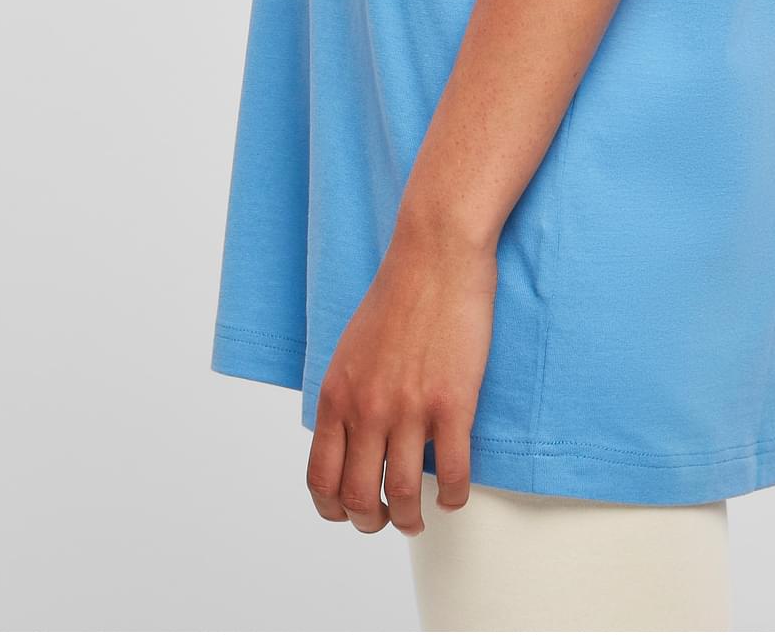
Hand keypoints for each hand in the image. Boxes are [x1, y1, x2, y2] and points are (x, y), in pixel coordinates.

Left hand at [306, 220, 498, 534]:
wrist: (436, 253)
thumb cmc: (399, 293)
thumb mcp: (351, 348)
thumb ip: (348, 395)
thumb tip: (352, 438)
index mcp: (337, 395)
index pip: (320, 478)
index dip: (333, 510)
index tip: (349, 513)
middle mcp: (367, 409)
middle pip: (358, 498)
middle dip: (371, 522)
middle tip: (387, 520)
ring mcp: (409, 408)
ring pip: (403, 495)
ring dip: (410, 520)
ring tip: (418, 519)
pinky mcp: (452, 403)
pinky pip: (452, 473)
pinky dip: (453, 497)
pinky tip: (454, 495)